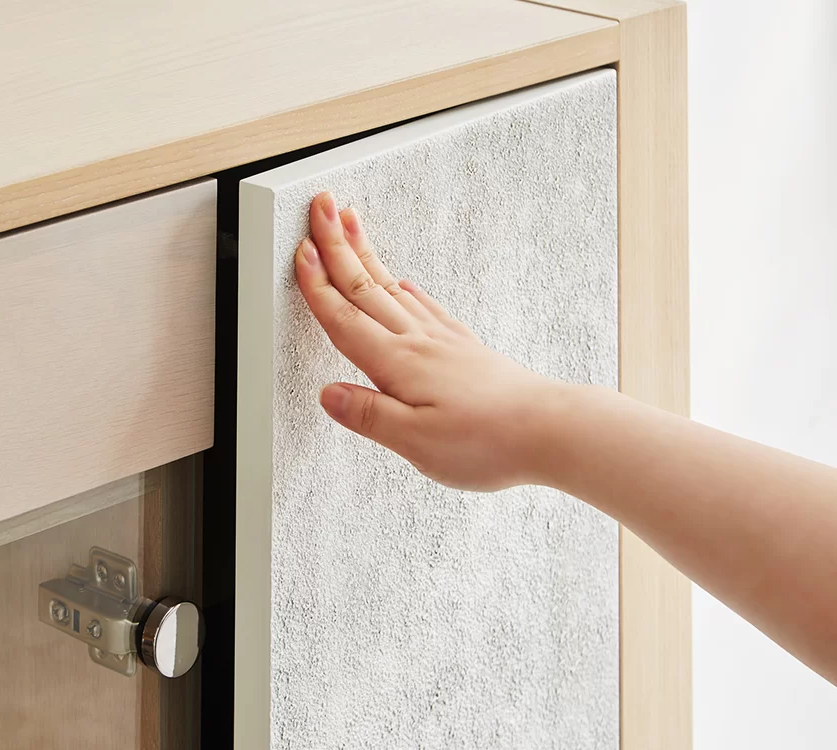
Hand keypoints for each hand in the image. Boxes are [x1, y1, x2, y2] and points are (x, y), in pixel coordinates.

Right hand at [294, 192, 566, 491]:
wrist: (549, 430)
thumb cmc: (487, 441)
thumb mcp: (416, 443)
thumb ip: (368, 415)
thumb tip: (328, 394)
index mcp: (399, 363)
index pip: (345, 318)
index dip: (318, 284)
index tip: (300, 251)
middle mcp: (418, 341)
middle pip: (365, 286)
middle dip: (337, 245)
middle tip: (319, 208)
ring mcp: (442, 339)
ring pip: (392, 287)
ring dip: (366, 254)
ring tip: (351, 225)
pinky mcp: (462, 346)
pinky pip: (424, 305)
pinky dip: (405, 287)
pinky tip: (403, 283)